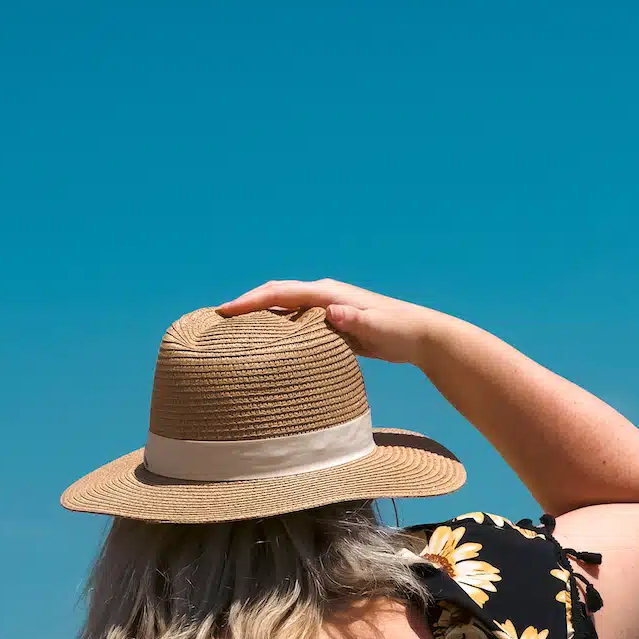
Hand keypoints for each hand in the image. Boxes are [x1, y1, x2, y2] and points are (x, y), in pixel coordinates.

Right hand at [215, 279, 448, 365]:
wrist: (421, 336)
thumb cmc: (400, 331)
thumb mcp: (378, 327)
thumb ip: (356, 320)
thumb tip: (333, 312)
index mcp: (327, 293)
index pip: (280, 292)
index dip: (251, 300)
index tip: (225, 310)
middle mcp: (322, 296)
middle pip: (275, 296)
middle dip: (247, 305)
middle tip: (217, 320)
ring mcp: (326, 310)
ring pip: (283, 310)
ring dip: (259, 317)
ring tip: (231, 332)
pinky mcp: (331, 325)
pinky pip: (295, 324)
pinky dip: (277, 329)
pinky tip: (265, 346)